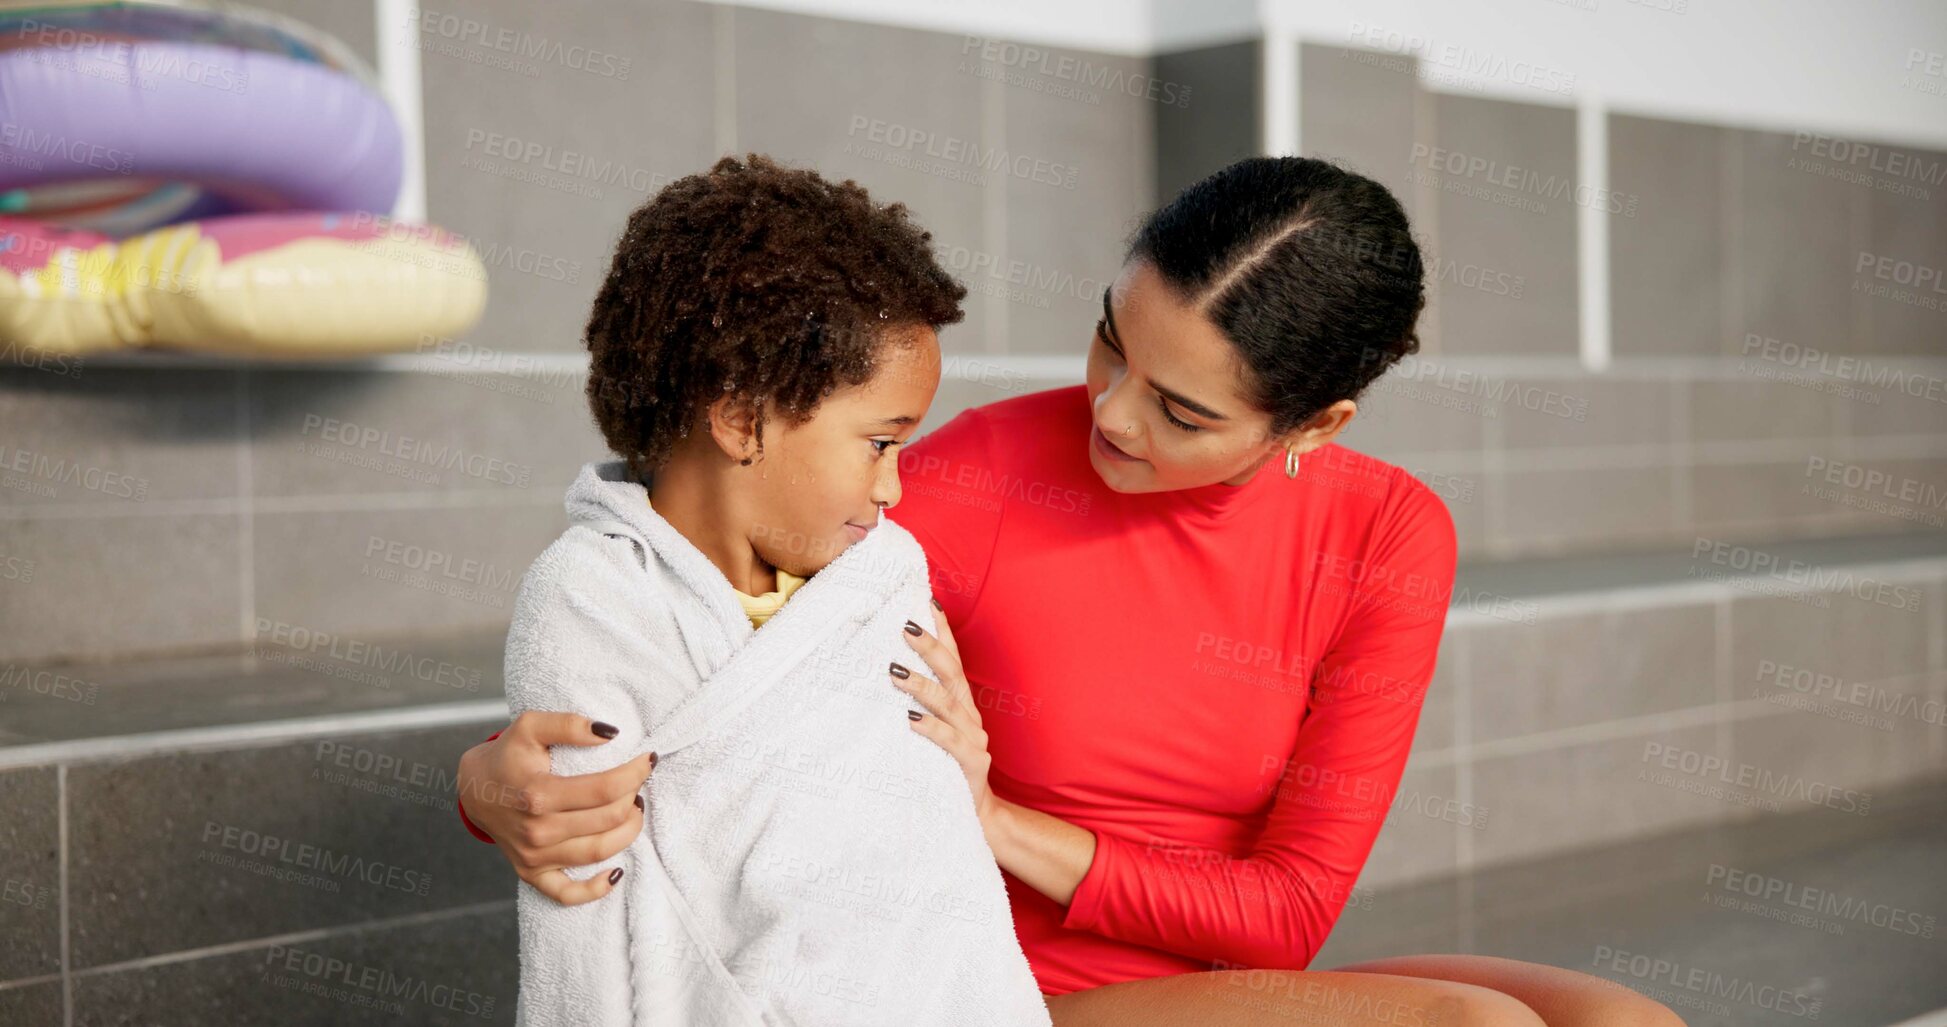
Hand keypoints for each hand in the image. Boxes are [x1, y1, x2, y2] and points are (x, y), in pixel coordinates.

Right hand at [457, 711, 654, 904]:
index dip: (636, 773)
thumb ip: (568, 724)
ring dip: (629, 830)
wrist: (475, 790)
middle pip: (609, 818)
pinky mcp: (532, 873)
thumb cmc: (507, 756)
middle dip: (634, 796)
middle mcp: (537, 830)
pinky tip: (617, 872)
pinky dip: (596, 889)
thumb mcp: (530, 726)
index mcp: (538, 794)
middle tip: (637, 783)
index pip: (606, 788)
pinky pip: (567, 893)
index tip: (647, 760)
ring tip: (633, 809)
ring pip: (600, 851)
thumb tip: (609, 733)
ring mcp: (534, 856)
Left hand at [892, 601, 996, 824]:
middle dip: (930, 647)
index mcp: (963, 707)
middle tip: (905, 627)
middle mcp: (971, 717)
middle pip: (952, 674)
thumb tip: (886, 677)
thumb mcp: (933, 735)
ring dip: (921, 685)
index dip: (944, 631)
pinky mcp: (973, 765)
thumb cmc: (946, 772)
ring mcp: (975, 740)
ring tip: (895, 671)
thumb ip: (921, 710)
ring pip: (948, 705)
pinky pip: (950, 742)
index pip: (954, 660)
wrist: (977, 818)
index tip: (928, 601)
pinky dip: (930, 728)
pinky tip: (910, 719)